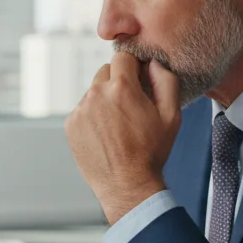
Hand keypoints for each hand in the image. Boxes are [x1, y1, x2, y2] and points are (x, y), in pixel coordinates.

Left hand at [65, 52, 181, 223]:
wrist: (126, 185)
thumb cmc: (151, 151)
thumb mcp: (171, 115)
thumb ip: (166, 80)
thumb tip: (153, 62)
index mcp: (122, 87)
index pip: (123, 57)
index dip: (134, 67)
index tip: (139, 81)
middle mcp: (96, 94)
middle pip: (106, 71)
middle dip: (118, 82)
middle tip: (130, 106)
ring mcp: (80, 110)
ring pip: (94, 91)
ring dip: (105, 99)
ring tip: (118, 125)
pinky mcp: (71, 124)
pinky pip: (83, 109)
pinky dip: (93, 116)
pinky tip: (106, 134)